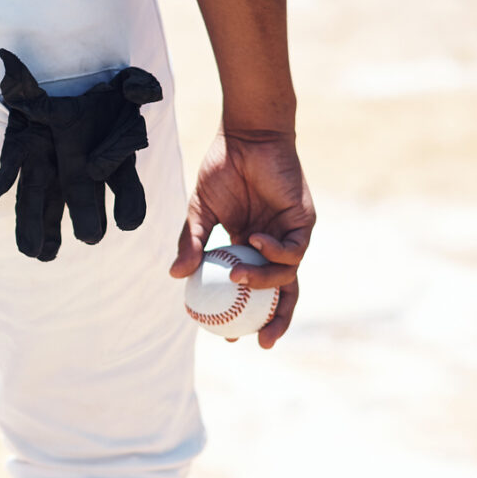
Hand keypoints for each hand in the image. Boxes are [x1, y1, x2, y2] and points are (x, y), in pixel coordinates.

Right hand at [169, 129, 314, 347]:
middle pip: (281, 294)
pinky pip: (294, 249)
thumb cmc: (223, 169)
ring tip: (236, 279)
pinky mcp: (302, 221)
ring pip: (286, 275)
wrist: (246, 136)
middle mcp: (272, 246)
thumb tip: (175, 275)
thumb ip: (191, 243)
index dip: (244, 316)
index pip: (251, 291)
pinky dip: (275, 253)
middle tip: (260, 341)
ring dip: (262, 283)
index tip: (226, 336)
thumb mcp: (198, 211)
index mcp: (248, 248)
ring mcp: (289, 235)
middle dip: (276, 322)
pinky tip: (254, 243)